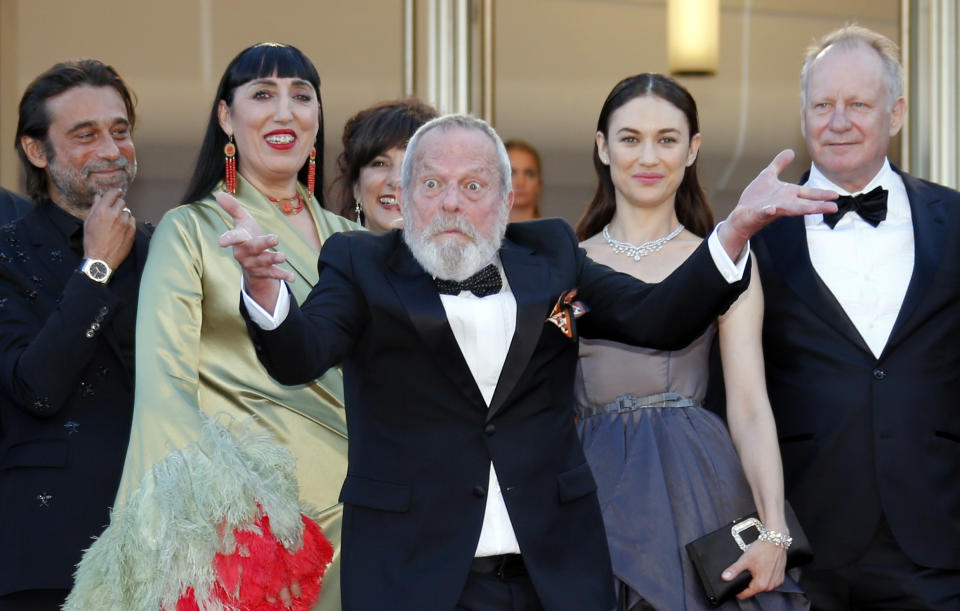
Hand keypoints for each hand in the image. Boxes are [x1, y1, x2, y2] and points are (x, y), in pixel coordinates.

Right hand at [83, 189, 135, 268]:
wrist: (101, 259)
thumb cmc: (92, 241)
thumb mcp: (88, 223)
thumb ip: (94, 208)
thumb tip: (98, 197)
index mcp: (102, 210)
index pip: (112, 194)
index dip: (115, 192)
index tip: (117, 192)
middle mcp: (115, 214)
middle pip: (122, 201)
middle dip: (118, 204)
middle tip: (113, 211)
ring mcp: (125, 222)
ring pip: (127, 211)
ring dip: (123, 214)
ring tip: (116, 223)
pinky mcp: (132, 230)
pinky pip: (132, 220)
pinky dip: (128, 222)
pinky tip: (121, 229)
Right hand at [215, 191, 293, 312]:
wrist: (249, 261)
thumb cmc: (245, 235)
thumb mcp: (241, 219)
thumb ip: (232, 208)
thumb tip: (218, 193)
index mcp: (239, 240)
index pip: (232, 237)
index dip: (227, 239)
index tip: (221, 242)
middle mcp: (244, 253)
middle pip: (253, 248)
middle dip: (263, 244)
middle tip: (275, 238)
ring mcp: (254, 264)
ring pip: (263, 262)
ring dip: (273, 259)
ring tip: (283, 256)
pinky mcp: (264, 272)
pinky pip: (273, 274)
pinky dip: (283, 275)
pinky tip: (292, 277)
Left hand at [718, 149, 838, 259]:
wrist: (741, 214)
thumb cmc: (756, 198)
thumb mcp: (768, 176)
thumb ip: (779, 164)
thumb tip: (791, 151)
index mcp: (787, 194)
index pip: (807, 193)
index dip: (821, 194)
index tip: (836, 195)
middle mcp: (783, 203)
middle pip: (804, 204)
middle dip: (818, 205)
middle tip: (834, 208)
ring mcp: (772, 209)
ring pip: (790, 210)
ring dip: (802, 210)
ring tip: (815, 209)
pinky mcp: (758, 214)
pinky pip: (764, 213)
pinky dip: (768, 211)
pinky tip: (771, 209)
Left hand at [721, 540, 786, 599]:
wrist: (775, 540)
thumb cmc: (762, 549)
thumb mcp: (745, 560)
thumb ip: (734, 570)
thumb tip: (725, 577)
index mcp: (761, 584)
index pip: (745, 595)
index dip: (737, 590)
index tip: (735, 582)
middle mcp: (770, 586)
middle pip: (753, 590)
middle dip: (748, 582)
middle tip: (746, 569)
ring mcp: (776, 582)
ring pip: (761, 585)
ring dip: (757, 579)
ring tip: (755, 567)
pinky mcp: (780, 577)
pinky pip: (769, 581)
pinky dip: (765, 576)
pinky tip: (762, 566)